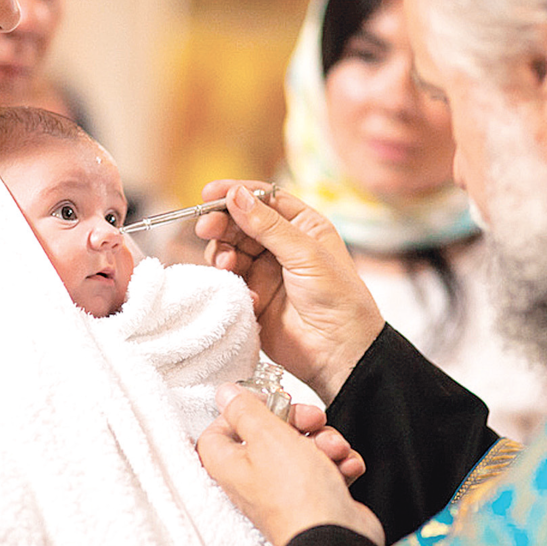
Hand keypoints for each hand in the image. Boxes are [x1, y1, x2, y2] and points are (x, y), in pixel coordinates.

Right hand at [195, 181, 383, 401]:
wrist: (340, 352)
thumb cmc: (338, 298)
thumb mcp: (306, 253)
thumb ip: (268, 225)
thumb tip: (236, 195)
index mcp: (302, 226)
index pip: (263, 199)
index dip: (236, 193)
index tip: (209, 193)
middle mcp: (281, 246)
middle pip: (240, 223)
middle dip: (221, 223)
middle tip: (206, 228)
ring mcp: (264, 272)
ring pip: (229, 250)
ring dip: (222, 254)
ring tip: (227, 265)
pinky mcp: (252, 297)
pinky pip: (228, 281)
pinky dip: (228, 283)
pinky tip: (246, 295)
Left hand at [197, 383, 383, 545]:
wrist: (336, 539)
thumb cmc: (297, 498)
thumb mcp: (267, 437)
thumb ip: (245, 410)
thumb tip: (225, 393)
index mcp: (230, 465)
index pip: (218, 431)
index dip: (240, 411)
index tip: (264, 401)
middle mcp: (254, 479)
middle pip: (268, 434)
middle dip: (298, 422)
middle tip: (312, 420)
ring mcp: (286, 490)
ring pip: (303, 448)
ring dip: (325, 442)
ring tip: (334, 451)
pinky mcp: (315, 498)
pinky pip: (326, 468)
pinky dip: (339, 464)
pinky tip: (345, 468)